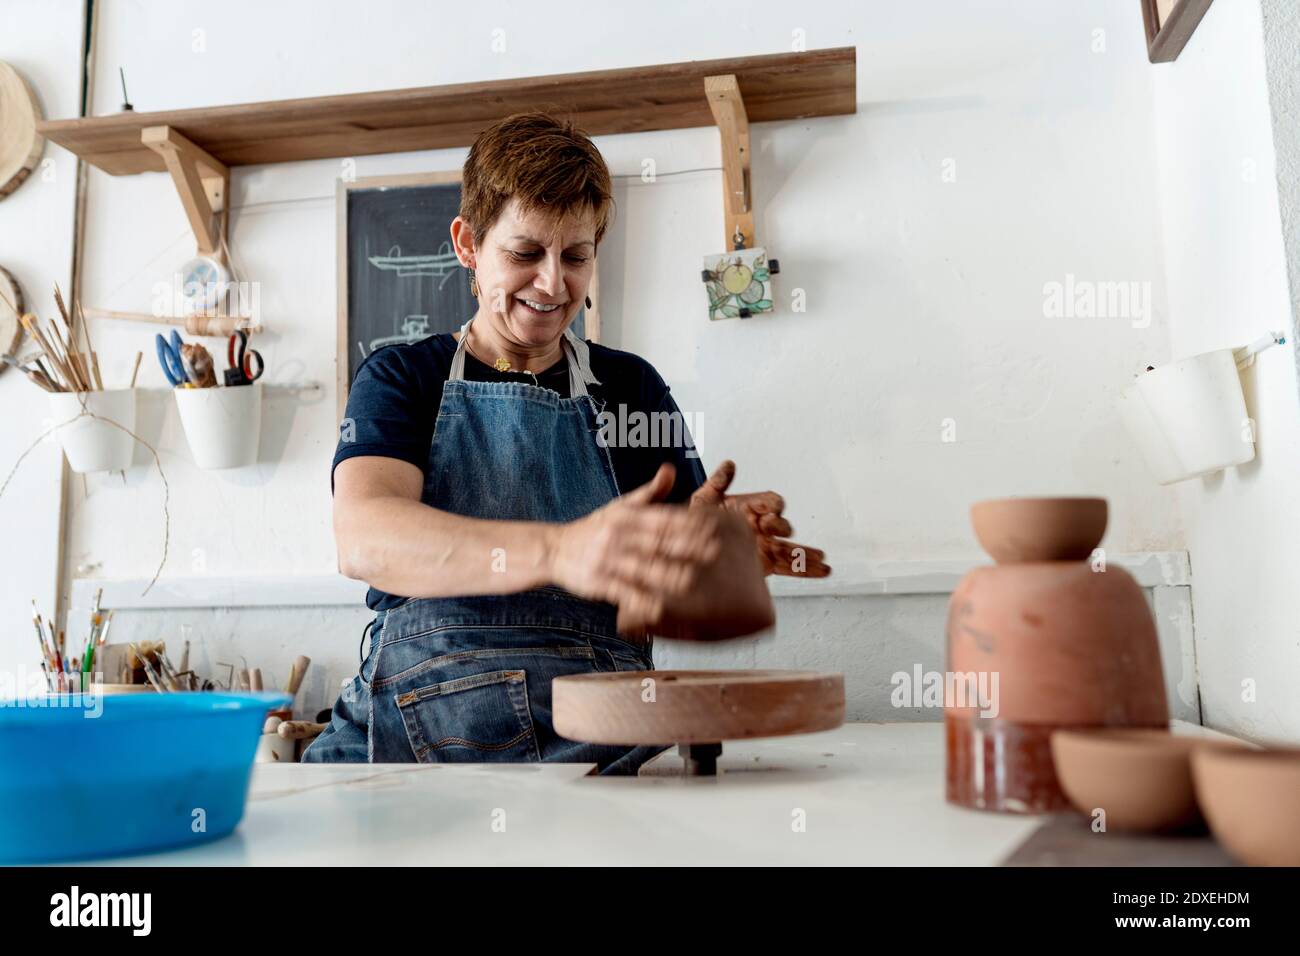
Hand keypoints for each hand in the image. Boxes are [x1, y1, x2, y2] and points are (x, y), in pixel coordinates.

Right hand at [549, 464, 726, 630]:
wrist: (553, 549)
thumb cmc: (593, 529)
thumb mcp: (619, 507)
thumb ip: (649, 492)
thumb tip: (670, 469)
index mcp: (625, 516)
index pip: (661, 519)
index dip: (687, 523)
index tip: (712, 528)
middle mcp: (617, 536)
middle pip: (654, 542)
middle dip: (684, 547)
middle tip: (712, 552)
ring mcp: (607, 560)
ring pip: (640, 567)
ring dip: (665, 574)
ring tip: (689, 580)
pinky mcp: (598, 582)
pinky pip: (621, 592)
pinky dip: (640, 601)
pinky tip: (658, 609)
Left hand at [690, 460, 830, 577]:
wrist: (690, 554)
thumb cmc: (695, 525)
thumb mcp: (702, 503)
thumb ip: (715, 484)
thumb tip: (728, 465)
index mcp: (749, 508)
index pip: (768, 501)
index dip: (772, 505)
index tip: (772, 509)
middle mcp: (760, 526)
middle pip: (780, 525)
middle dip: (782, 527)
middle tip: (781, 531)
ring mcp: (765, 546)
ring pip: (790, 548)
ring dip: (807, 553)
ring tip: (823, 559)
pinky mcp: (766, 564)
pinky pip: (789, 566)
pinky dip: (805, 569)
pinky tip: (821, 571)